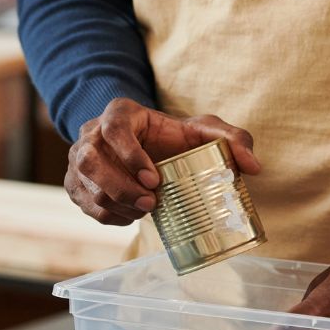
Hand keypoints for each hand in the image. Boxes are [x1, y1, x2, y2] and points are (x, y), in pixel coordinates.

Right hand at [65, 98, 260, 224]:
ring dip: (116, 204)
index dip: (130, 155)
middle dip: (120, 187)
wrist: (143, 145)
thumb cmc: (172, 136)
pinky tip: (131, 215)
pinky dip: (109, 215)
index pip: (113, 128)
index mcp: (119, 113)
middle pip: (91, 161)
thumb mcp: (203, 130)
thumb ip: (232, 139)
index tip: (154, 179)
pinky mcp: (76, 183)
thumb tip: (253, 167)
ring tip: (145, 210)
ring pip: (86, 186)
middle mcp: (91, 133)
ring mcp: (78, 159)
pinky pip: (85, 204)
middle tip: (151, 204)